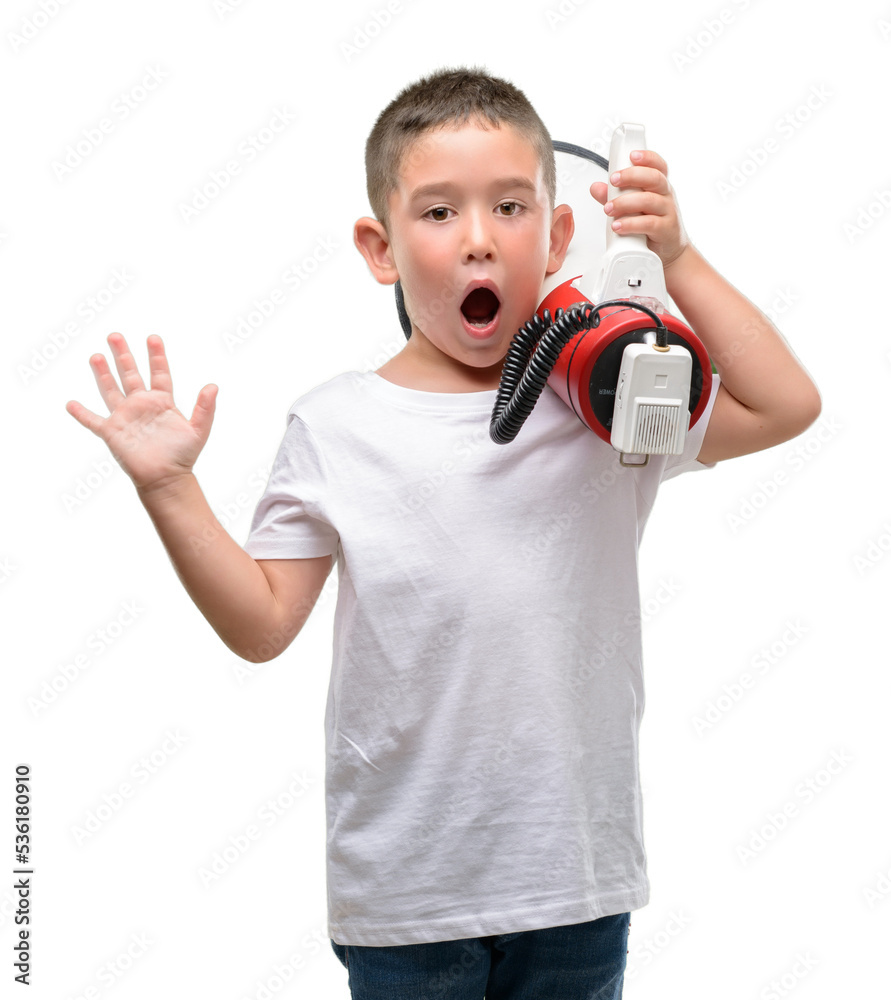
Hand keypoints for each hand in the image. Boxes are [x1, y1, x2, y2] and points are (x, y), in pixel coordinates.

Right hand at [66, 333, 217, 492]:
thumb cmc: (184, 456)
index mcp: (163, 402)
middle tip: (114, 335)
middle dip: (123, 355)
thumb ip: (206, 408)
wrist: (166, 478)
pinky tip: (71, 404)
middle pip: (130, 375)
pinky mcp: (112, 432)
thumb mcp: (199, 429)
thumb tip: (213, 386)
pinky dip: (81, 413)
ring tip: (95, 355)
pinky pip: (92, 421)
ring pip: (111, 390)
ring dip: (103, 373)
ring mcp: (126, 418)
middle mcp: (142, 406)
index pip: (159, 373)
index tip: (153, 338)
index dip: (157, 356)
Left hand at [589, 149, 689, 269]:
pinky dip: (631, 224)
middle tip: (614, 180)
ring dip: (625, 203)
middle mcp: (665, 196)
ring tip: (609, 209)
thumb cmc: (651, 225)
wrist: (669, 250)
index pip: (658, 165)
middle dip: (632, 176)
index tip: (632, 156)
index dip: (647, 157)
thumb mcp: (632, 207)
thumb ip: (613, 196)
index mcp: (658, 186)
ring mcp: (667, 212)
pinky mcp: (665, 230)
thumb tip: (596, 187)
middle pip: (654, 178)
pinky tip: (618, 226)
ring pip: (649, 200)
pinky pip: (650, 224)